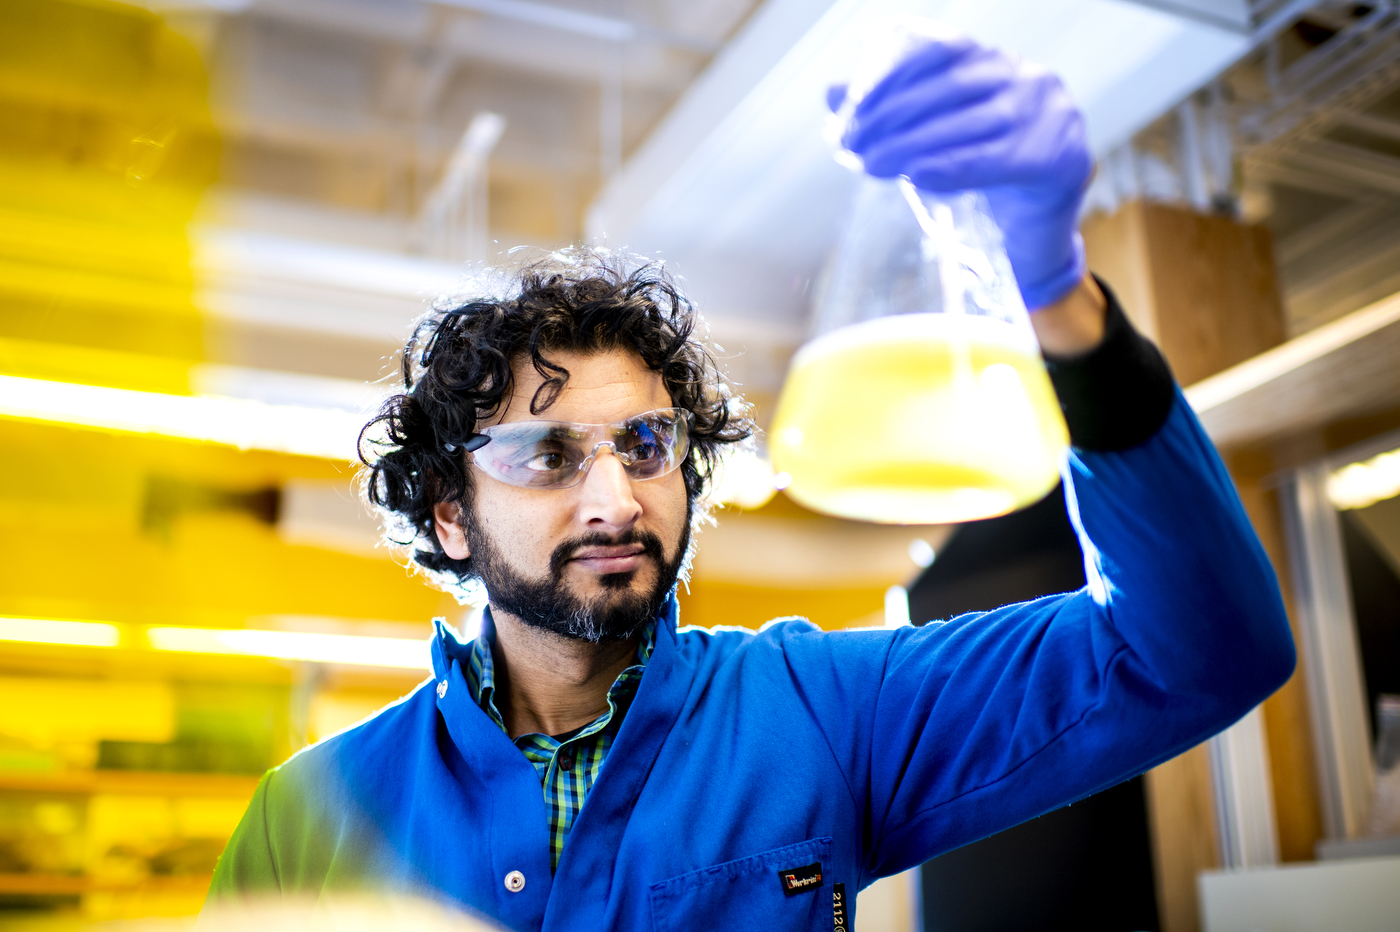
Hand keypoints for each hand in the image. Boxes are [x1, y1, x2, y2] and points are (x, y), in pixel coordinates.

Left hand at [834, 36, 1092, 309]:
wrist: (1033, 242)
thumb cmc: (980, 185)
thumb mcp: (933, 144)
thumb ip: (889, 114)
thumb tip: (833, 93)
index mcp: (996, 65)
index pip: (940, 50)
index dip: (891, 73)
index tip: (850, 104)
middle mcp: (1027, 79)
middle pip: (949, 88)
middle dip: (892, 114)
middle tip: (850, 142)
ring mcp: (1050, 116)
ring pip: (970, 122)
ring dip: (913, 143)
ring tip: (871, 163)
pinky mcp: (1059, 158)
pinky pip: (996, 160)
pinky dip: (952, 167)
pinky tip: (918, 176)